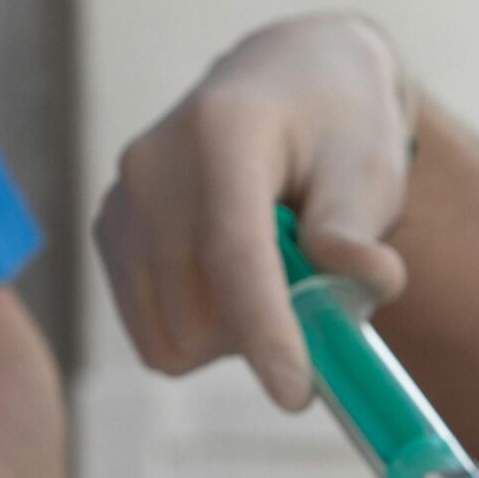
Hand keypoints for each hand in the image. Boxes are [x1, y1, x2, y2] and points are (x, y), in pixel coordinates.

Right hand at [94, 12, 414, 409]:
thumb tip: (364, 280)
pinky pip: (152, 334)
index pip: (231, 248)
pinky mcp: (108, 235)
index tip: (296, 395)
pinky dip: (200, 330)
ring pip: (167, 336)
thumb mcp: (370, 163)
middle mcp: (152, 165)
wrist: (284, 83)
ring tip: (271, 279)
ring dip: (230, 337)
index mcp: (223, 130)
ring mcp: (120, 202)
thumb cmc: (336, 127)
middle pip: (194, 310)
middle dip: (263, 332)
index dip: (263, 329)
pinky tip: (230, 280)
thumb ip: (358, 226)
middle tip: (315, 296)